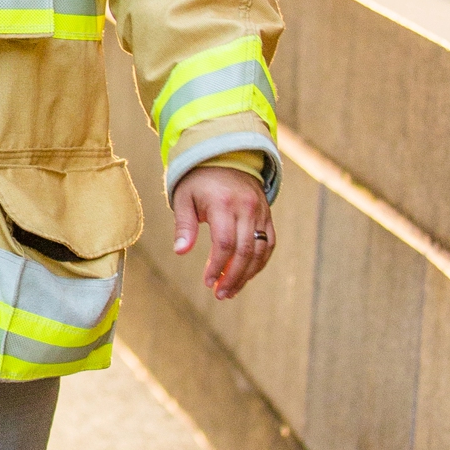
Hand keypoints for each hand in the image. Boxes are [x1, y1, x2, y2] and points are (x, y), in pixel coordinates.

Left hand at [172, 165, 274, 300]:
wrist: (224, 156)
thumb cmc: (198, 180)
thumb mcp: (183, 197)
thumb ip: (184, 225)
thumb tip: (180, 252)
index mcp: (223, 203)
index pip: (225, 243)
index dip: (217, 266)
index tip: (207, 282)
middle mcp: (246, 208)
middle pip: (245, 251)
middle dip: (233, 277)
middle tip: (220, 294)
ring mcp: (260, 211)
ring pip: (260, 250)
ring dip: (247, 274)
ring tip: (231, 291)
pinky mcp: (267, 215)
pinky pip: (269, 243)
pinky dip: (259, 262)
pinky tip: (246, 275)